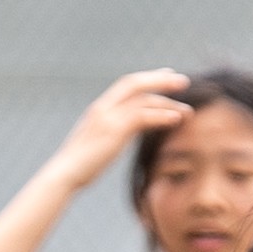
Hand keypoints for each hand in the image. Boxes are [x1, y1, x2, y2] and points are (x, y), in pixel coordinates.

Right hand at [50, 67, 195, 190]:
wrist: (64, 175)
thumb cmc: (80, 167)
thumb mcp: (97, 144)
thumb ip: (110, 134)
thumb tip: (120, 136)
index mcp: (99, 108)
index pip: (126, 85)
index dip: (148, 78)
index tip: (166, 76)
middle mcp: (103, 107)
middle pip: (135, 83)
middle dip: (160, 80)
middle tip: (184, 81)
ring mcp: (107, 117)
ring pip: (142, 99)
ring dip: (168, 102)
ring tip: (188, 109)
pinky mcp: (113, 130)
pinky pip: (142, 117)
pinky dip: (161, 116)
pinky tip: (176, 120)